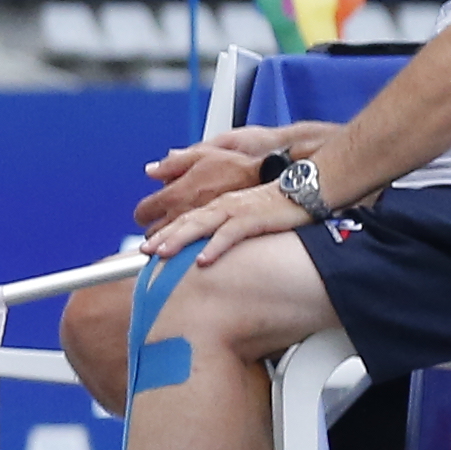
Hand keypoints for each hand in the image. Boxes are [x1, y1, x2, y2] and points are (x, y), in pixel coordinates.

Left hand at [142, 183, 309, 265]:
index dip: (166, 231)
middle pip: (187, 221)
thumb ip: (223, 215)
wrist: (306, 189)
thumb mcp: (246, 207)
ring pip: (202, 225)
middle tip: (144, 251)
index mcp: (220, 204)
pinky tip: (202, 260)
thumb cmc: (278, 203)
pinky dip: (214, 246)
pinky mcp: (254, 219)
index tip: (149, 246)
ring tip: (162, 253)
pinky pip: (230, 234)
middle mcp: (224, 206)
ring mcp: (237, 211)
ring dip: (179, 239)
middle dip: (163, 236)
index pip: (187, 218)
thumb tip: (209, 234)